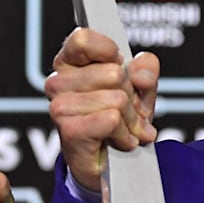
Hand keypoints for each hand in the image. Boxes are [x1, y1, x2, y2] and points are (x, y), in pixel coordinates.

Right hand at [46, 27, 158, 191]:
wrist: (114, 164)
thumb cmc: (120, 119)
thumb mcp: (140, 88)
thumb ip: (145, 70)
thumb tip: (141, 74)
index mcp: (70, 63)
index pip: (82, 39)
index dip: (108, 51)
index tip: (118, 65)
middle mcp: (58, 83)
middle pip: (113, 73)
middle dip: (131, 96)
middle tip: (127, 111)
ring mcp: (60, 107)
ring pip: (117, 98)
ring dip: (130, 119)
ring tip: (125, 128)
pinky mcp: (69, 131)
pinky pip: (112, 119)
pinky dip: (125, 133)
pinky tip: (121, 140)